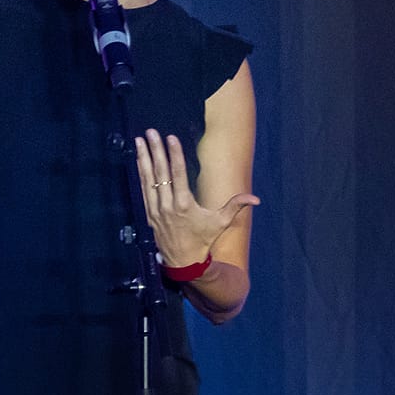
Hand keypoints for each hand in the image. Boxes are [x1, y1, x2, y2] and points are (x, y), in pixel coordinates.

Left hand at [134, 128, 258, 266]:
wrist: (183, 262)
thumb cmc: (203, 240)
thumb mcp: (221, 223)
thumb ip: (236, 206)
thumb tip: (256, 199)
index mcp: (184, 205)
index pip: (177, 174)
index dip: (174, 154)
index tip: (170, 138)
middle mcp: (167, 205)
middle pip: (160, 172)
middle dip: (155, 150)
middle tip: (150, 132)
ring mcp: (156, 209)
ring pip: (148, 179)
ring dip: (144, 158)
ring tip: (140, 140)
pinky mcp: (149, 213)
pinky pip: (143, 189)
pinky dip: (141, 173)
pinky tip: (138, 160)